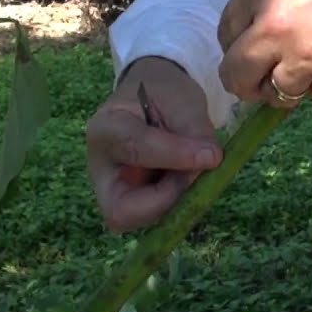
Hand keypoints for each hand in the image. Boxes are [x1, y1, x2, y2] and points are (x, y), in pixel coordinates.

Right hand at [85, 57, 222, 232]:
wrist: (153, 98)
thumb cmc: (163, 93)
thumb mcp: (181, 100)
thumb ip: (195, 130)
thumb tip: (211, 160)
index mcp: (106, 127)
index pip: (136, 149)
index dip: (176, 156)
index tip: (211, 156)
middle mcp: (100, 167)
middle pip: (122, 210)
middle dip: (166, 200)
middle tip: (196, 175)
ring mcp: (113, 190)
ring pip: (140, 218)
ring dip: (175, 201)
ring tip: (193, 168)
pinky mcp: (131, 202)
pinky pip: (154, 215)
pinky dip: (177, 202)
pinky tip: (187, 176)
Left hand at [216, 0, 311, 106]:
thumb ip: (256, 3)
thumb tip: (243, 44)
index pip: (227, 44)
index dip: (237, 50)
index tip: (251, 52)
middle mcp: (280, 33)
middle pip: (242, 81)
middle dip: (250, 83)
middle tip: (265, 77)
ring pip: (283, 92)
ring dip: (293, 80)